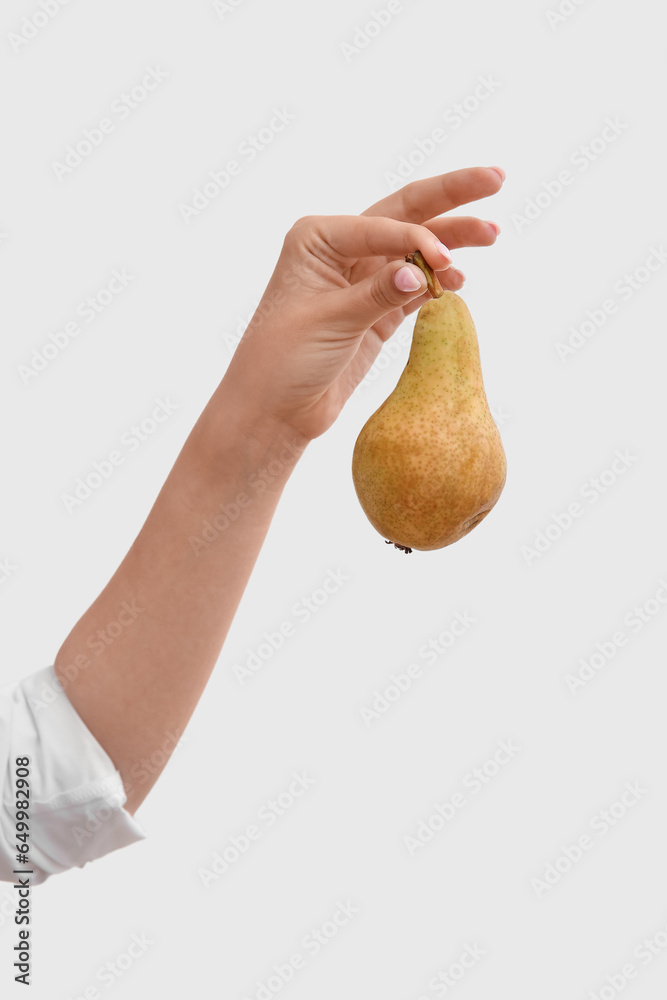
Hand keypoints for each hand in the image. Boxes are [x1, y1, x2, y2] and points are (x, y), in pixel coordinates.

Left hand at [224, 166, 504, 443]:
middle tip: (497, 177)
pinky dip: (438, 283)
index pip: (383, 224)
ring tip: (494, 234)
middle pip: (406, 214)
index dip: (420, 239)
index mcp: (318, 238)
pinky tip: (460, 280)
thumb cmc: (283, 360)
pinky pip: (415, 286)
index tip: (445, 265)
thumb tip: (422, 272)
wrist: (274, 409)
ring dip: (453, 242)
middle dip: (452, 197)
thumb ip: (377, 294)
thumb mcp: (330, 322)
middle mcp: (339, 249)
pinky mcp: (376, 310)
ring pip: (416, 250)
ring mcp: (361, 278)